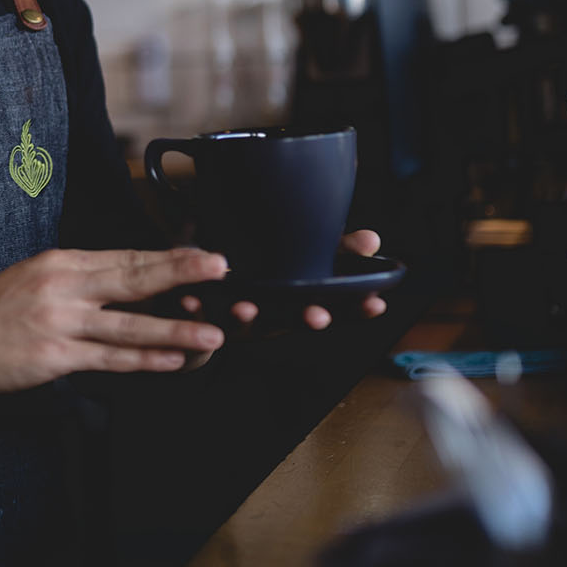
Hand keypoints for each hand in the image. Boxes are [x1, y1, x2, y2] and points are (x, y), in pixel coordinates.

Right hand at [0, 247, 231, 392]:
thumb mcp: (36, 276)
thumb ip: (79, 277)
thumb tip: (127, 278)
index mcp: (61, 263)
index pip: (124, 257)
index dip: (168, 258)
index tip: (203, 256)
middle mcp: (63, 286)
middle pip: (132, 279)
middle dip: (181, 274)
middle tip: (220, 271)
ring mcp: (59, 322)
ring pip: (127, 324)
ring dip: (174, 328)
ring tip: (211, 332)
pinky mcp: (54, 356)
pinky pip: (107, 358)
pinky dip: (142, 359)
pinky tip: (169, 360)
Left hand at [177, 229, 389, 330]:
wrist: (210, 296)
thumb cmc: (268, 278)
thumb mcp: (304, 259)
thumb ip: (337, 249)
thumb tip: (372, 240)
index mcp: (300, 305)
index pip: (337, 311)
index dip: (356, 310)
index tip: (376, 304)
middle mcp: (275, 319)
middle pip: (294, 322)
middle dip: (305, 319)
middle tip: (317, 315)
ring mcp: (241, 324)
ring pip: (245, 326)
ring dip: (247, 318)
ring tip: (245, 308)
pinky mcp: (208, 321)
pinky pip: (200, 317)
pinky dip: (197, 308)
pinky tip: (190, 299)